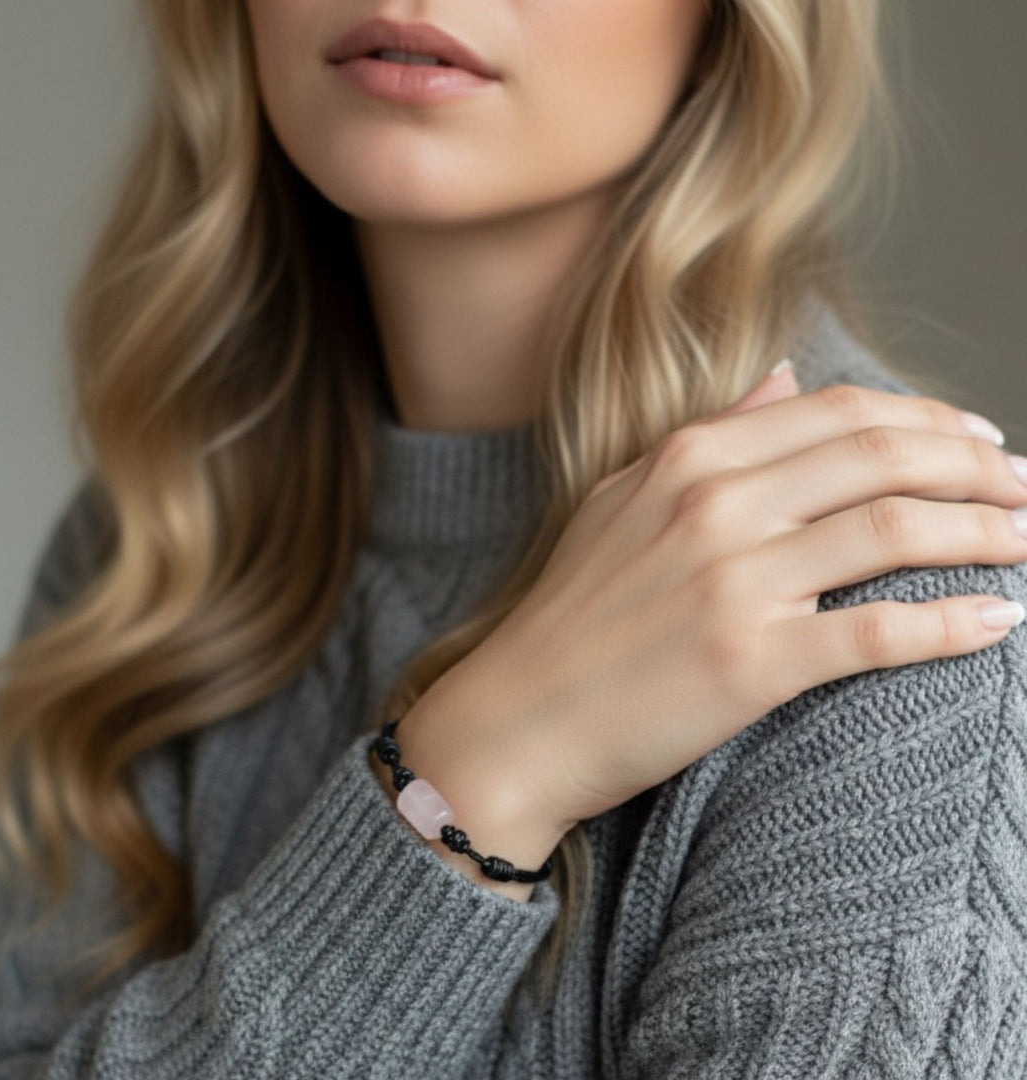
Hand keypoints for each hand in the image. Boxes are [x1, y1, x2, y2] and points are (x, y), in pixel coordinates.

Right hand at [431, 362, 1026, 835]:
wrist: (519, 718)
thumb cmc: (571, 615)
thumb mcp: (623, 499)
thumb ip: (710, 433)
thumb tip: (784, 377)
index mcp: (687, 458)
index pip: (838, 413)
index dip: (928, 421)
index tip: (978, 442)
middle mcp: (714, 505)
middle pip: (882, 459)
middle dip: (978, 468)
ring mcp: (733, 582)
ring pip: (895, 533)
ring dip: (987, 532)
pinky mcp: (750, 663)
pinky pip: (877, 633)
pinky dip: (952, 624)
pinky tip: (1001, 620)